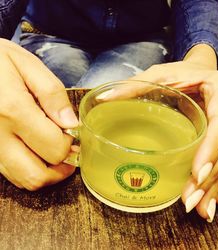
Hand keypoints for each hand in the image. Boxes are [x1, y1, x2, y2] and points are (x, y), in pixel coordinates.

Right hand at [0, 39, 78, 189]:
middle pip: (37, 175)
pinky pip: (10, 173)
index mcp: (12, 110)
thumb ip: (52, 95)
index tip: (73, 133)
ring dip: (47, 174)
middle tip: (70, 152)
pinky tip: (37, 153)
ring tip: (56, 154)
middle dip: (61, 169)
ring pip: (22, 179)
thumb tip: (71, 123)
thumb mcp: (28, 66)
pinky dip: (29, 170)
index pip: (54, 147)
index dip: (70, 145)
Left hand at [130, 60, 217, 221]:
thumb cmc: (181, 72)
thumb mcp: (160, 74)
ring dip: (216, 185)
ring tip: (201, 209)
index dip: (211, 148)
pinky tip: (214, 200)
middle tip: (190, 199)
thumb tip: (103, 98)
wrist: (201, 70)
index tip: (197, 174)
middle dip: (212, 176)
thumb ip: (133, 86)